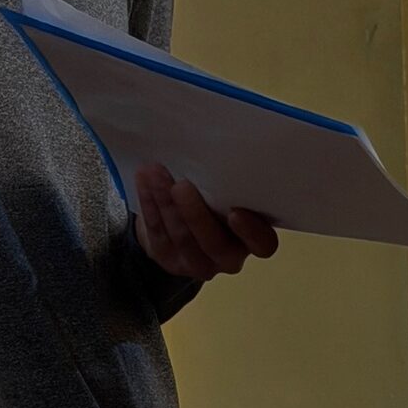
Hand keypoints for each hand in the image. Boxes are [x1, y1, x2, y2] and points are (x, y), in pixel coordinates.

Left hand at [134, 165, 278, 280]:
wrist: (180, 218)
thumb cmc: (214, 195)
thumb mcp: (228, 190)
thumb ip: (230, 182)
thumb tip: (220, 144)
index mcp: (252, 238)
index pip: (263, 244)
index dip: (250, 233)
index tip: (235, 212)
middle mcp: (228, 257)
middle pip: (214, 244)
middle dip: (195, 214)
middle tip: (181, 186)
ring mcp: (198, 263)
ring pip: (182, 238)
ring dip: (166, 203)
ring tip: (155, 173)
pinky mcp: (169, 260)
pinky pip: (158, 234)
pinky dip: (150, 206)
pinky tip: (144, 182)